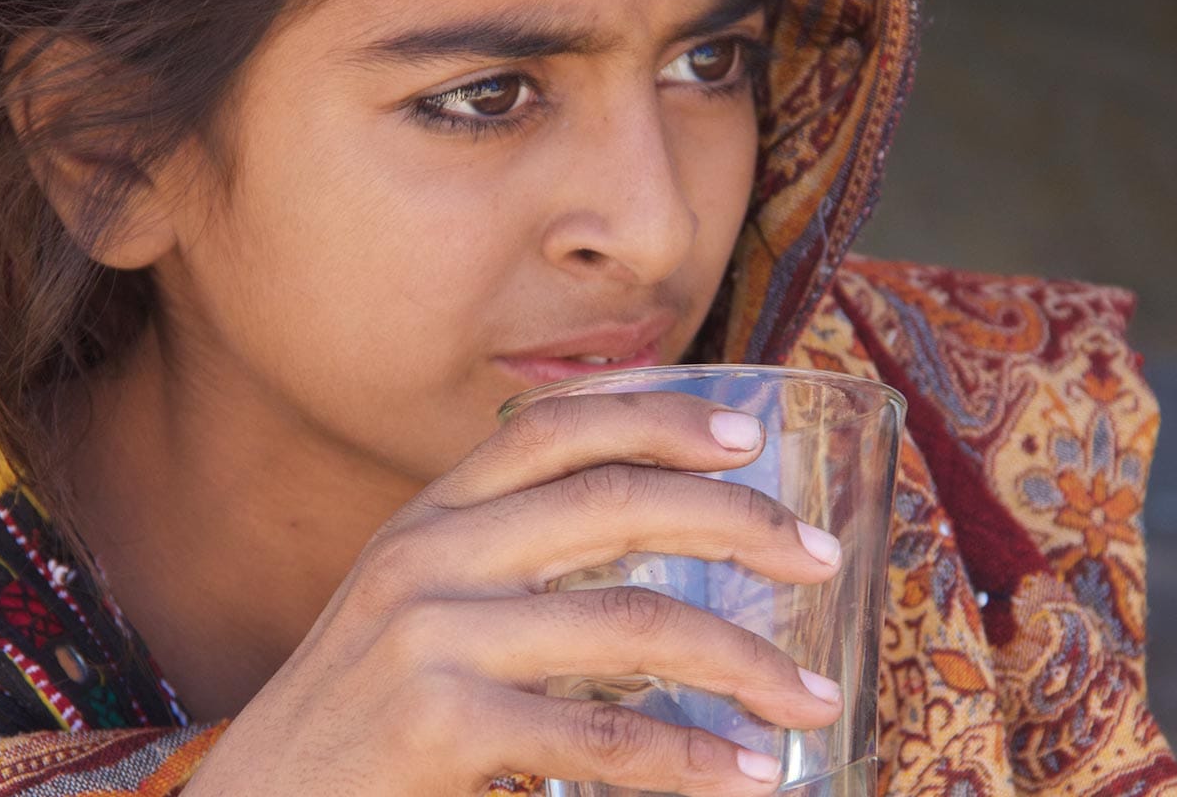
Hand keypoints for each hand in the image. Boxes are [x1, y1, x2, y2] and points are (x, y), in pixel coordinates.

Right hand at [183, 392, 845, 794]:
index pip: (554, 427)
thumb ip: (501, 569)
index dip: (660, 416)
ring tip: (811, 697)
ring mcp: (427, 637)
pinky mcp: (436, 724)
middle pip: (615, 502)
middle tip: (821, 558)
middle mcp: (425, 556)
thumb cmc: (354, 723)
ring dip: (743, 662)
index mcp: (425, 517)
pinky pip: (601, 737)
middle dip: (738, 524)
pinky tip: (744, 777)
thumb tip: (648, 560)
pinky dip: (690, 759)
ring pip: (630, 624)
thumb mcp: (411, 612)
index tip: (748, 434)